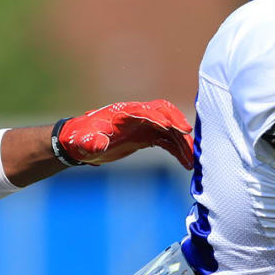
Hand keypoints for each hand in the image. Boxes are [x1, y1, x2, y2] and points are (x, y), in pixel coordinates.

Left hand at [59, 100, 193, 169]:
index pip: (145, 110)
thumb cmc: (81, 139)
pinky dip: (177, 151)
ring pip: (169, 129)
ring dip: (182, 142)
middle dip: (177, 122)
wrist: (81, 143)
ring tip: (192, 160)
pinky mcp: (147, 137)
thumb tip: (99, 143)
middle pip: (163, 112)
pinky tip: (186, 164)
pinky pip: (167, 141)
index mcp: (123, 113)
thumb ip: (92, 142)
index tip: (171, 128)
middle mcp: (137, 115)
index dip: (158, 117)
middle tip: (189, 137)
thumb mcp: (83, 142)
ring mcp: (144, 125)